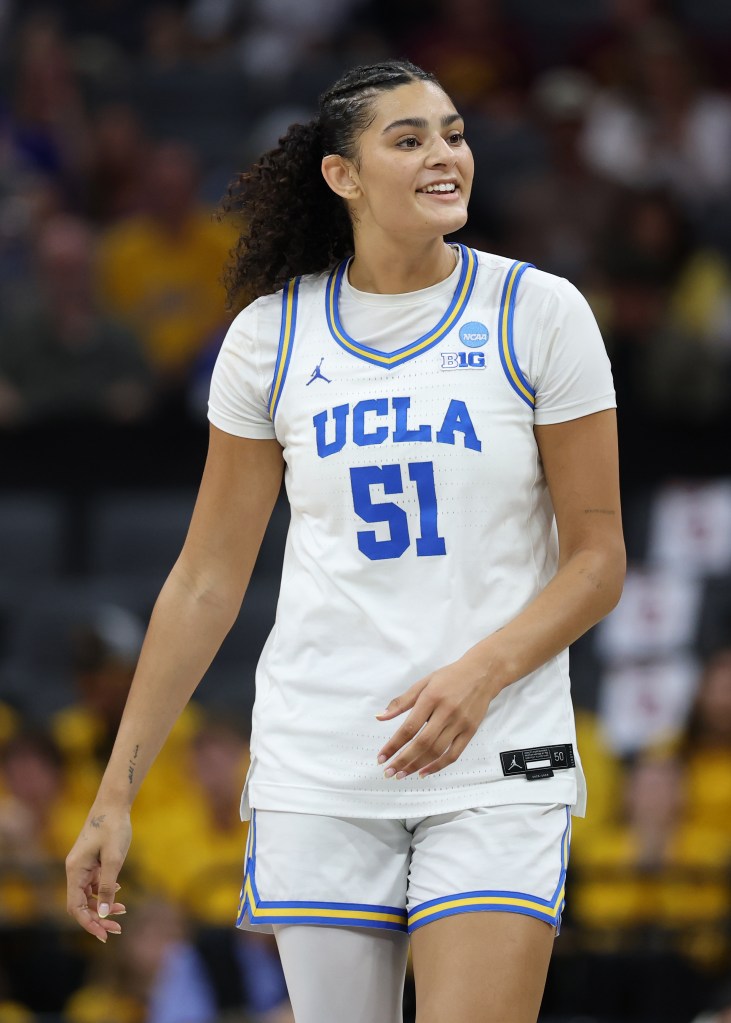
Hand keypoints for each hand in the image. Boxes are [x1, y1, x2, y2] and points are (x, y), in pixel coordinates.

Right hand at [65, 808, 130, 941]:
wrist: (113, 804)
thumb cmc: (113, 828)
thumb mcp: (114, 858)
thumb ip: (107, 887)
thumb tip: (104, 914)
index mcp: (75, 870)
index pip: (75, 907)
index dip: (88, 923)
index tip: (104, 934)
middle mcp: (75, 870)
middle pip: (81, 904)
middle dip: (98, 918)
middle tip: (117, 929)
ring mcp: (83, 866)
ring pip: (88, 895)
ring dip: (103, 906)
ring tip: (123, 912)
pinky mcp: (91, 862)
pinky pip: (94, 884)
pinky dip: (105, 892)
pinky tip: (118, 892)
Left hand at [376, 656, 498, 778]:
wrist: (482, 673)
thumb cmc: (451, 677)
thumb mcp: (423, 683)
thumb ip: (401, 702)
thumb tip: (380, 717)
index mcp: (431, 698)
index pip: (409, 727)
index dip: (394, 745)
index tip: (382, 756)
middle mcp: (446, 712)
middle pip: (422, 743)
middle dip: (403, 760)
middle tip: (389, 772)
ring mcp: (460, 723)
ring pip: (436, 751)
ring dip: (417, 765)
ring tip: (402, 774)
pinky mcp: (470, 732)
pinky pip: (453, 754)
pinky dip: (438, 766)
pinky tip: (424, 771)